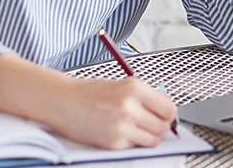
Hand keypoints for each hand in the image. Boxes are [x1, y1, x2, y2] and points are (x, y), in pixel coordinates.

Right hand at [48, 76, 177, 149]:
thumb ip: (145, 96)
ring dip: (147, 136)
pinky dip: (131, 142)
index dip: (168, 114)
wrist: (63, 102)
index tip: (164, 115)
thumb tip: (165, 111)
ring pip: (153, 139)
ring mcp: (122, 125)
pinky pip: (135, 146)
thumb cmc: (89, 93)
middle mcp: (130, 106)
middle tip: (149, 124)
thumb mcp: (122, 85)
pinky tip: (119, 132)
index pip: (169, 107)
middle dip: (159, 127)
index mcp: (135, 87)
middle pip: (164, 126)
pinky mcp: (113, 142)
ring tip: (135, 129)